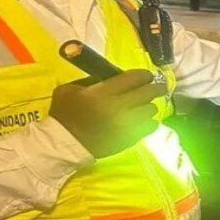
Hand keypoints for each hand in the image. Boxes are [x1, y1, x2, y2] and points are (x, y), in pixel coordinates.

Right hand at [49, 70, 164, 157]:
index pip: (135, 77)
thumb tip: (109, 76)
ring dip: (149, 106)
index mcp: (104, 92)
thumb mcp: (69, 89)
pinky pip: (150, 128)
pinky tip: (144, 121)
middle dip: (156, 87)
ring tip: (145, 106)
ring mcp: (126, 124)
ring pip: (151, 110)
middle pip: (149, 92)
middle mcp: (119, 107)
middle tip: (157, 87)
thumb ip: (90, 80)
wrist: (62, 145)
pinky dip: (150, 123)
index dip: (145, 75)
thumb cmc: (64, 115)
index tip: (147, 76)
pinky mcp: (129, 139)